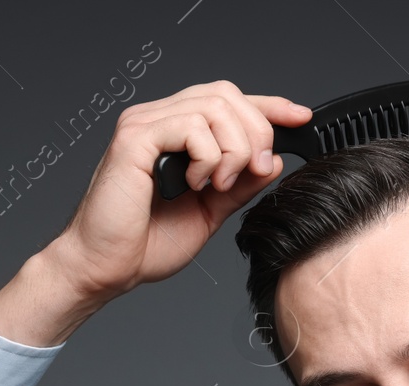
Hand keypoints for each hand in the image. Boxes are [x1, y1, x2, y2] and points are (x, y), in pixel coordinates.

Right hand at [49, 81, 313, 301]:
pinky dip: (207, 157)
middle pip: (227, 95)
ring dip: (233, 150)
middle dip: (256, 132)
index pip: (228, 100)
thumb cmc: (145, 242)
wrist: (107, 268)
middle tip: (255, 171)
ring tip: (218, 186)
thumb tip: (273, 161)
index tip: (300, 118)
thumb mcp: (211, 211)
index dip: (269, 105)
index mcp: (176, 132)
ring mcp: (144, 124)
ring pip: (214, 108)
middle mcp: (158, 119)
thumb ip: (240, 184)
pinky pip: (190, 127)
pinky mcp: (134, 139)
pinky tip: (196, 184)